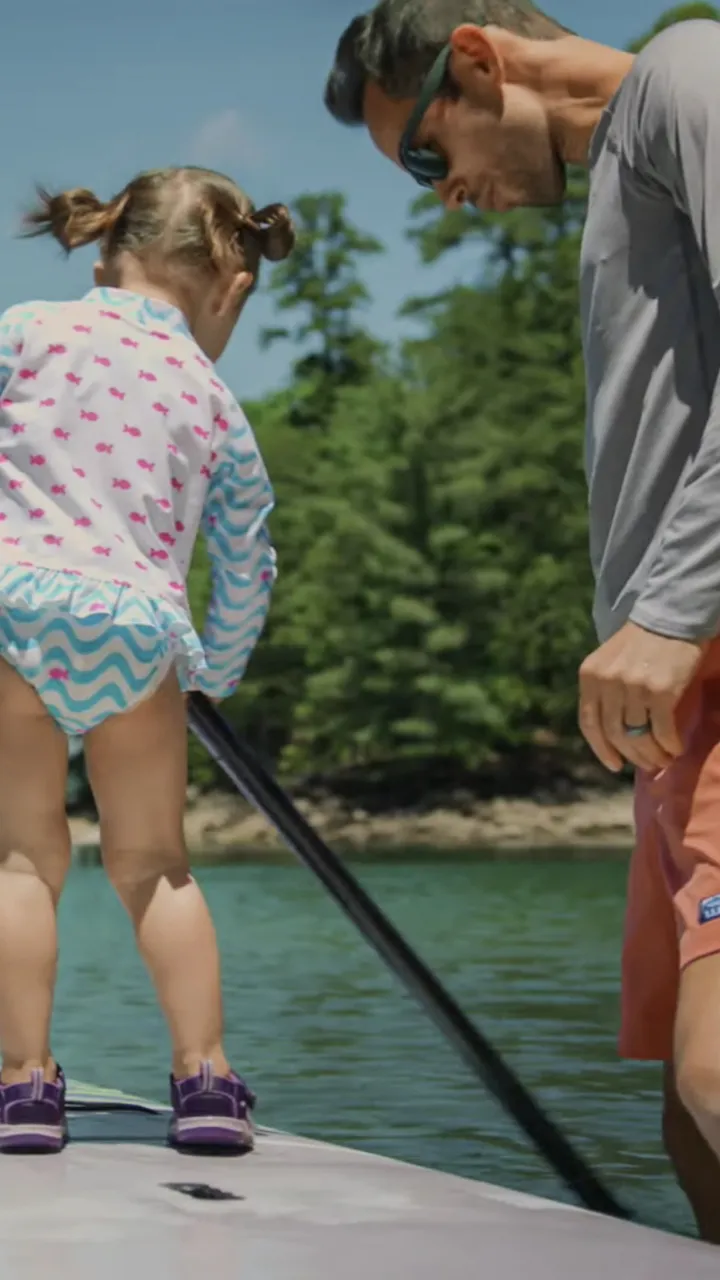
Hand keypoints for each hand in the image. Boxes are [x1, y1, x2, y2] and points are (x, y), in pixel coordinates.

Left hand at [578, 621, 704, 772]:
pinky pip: (662, 731)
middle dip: (633, 756)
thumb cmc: (642, 641)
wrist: (672, 615)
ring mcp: (633, 687)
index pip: (589, 723)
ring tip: (663, 760)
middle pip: (615, 735)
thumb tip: (612, 735)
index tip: (614, 765)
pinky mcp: (661, 690)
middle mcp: (607, 682)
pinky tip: (676, 748)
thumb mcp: (609, 661)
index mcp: (589, 675)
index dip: (601, 750)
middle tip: (648, 765)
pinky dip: (670, 745)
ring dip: (653, 755)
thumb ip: (604, 690)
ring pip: (639, 737)